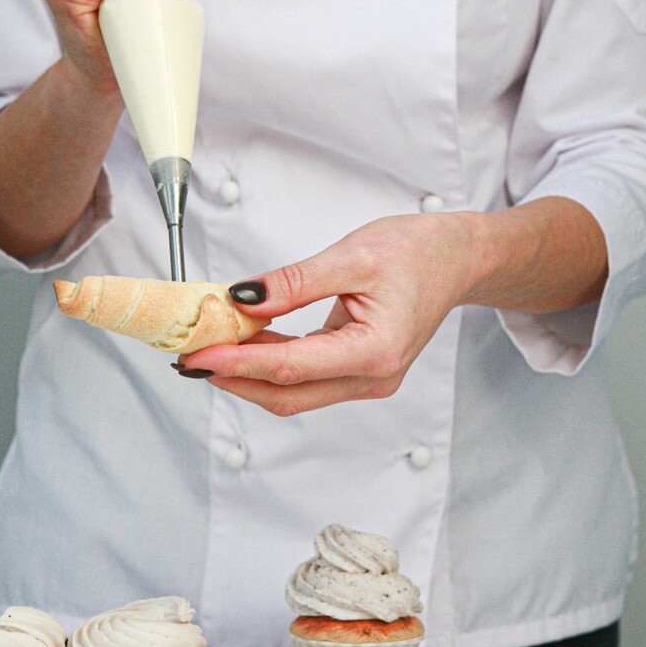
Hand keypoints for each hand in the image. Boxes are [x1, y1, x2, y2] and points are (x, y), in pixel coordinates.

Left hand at [179, 214, 475, 415]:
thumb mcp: (352, 255)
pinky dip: (270, 364)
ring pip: (293, 391)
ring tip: (208, 349)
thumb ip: (293, 283)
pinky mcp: (359, 372)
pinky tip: (244, 345)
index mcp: (375, 351)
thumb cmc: (420, 253)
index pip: (289, 367)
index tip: (196, 355)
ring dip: (248, 374)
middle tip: (188, 358)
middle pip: (286, 393)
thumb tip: (243, 300)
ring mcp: (367, 380)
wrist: (458, 259)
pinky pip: (306, 378)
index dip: (236, 364)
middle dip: (233, 379)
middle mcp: (373, 377)